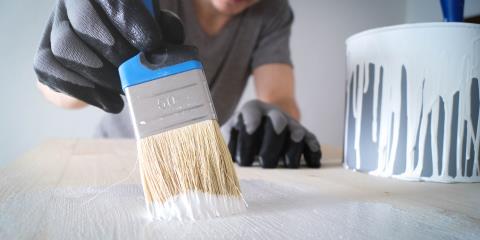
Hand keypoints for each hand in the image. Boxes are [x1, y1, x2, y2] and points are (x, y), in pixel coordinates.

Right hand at [33, 0, 186, 112]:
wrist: (111, 58)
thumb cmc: (139, 38)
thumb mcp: (157, 29)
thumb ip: (165, 30)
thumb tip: (163, 47)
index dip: (130, 20)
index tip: (152, 44)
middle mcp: (73, 5)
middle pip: (83, 21)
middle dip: (115, 51)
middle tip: (137, 72)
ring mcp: (55, 29)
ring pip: (65, 48)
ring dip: (100, 75)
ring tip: (125, 91)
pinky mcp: (45, 57)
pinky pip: (50, 71)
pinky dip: (84, 91)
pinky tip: (110, 102)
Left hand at [224, 100, 321, 167]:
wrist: (265, 120)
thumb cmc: (241, 134)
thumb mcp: (230, 133)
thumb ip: (222, 143)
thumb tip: (214, 159)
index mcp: (251, 110)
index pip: (251, 114)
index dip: (250, 125)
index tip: (248, 137)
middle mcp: (273, 114)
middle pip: (276, 123)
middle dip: (271, 145)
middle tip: (264, 163)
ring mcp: (289, 124)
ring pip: (296, 133)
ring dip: (292, 149)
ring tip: (288, 165)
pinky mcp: (304, 134)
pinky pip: (311, 141)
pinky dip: (312, 152)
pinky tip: (312, 164)